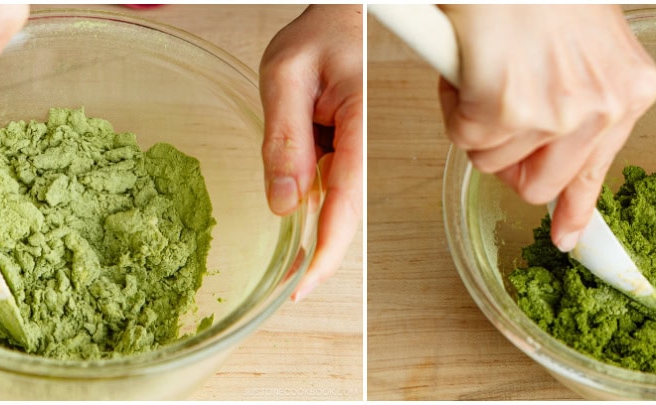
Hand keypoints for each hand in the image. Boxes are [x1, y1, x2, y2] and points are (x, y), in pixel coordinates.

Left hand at [260, 5, 362, 300]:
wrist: (349, 16)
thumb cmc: (322, 35)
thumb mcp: (285, 75)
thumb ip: (284, 138)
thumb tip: (285, 202)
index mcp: (361, 124)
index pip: (347, 201)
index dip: (327, 250)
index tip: (303, 285)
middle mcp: (371, 144)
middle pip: (347, 213)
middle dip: (319, 252)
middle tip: (287, 284)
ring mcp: (364, 149)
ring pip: (340, 203)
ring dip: (315, 229)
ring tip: (289, 255)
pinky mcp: (355, 150)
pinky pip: (337, 187)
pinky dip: (316, 206)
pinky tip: (299, 217)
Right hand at [436, 5, 655, 251]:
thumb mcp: (586, 43)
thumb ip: (581, 101)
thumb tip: (550, 172)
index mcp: (630, 89)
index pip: (600, 171)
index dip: (578, 212)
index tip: (568, 240)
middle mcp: (601, 107)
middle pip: (538, 186)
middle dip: (506, 160)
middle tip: (490, 118)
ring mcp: (555, 113)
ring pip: (493, 164)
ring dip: (475, 125)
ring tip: (482, 69)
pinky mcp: (505, 109)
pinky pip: (462, 140)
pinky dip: (452, 106)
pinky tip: (466, 64)